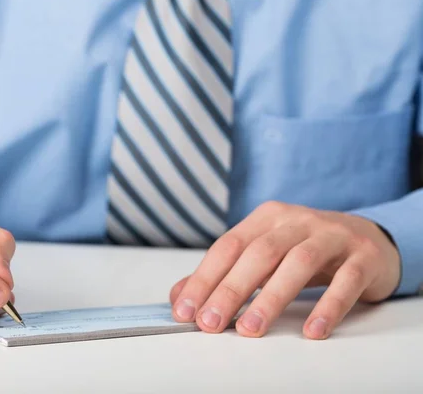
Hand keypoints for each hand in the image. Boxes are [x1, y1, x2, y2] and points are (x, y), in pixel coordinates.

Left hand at [169, 201, 399, 338]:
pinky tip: (313, 331)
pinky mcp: (363, 256)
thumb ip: (223, 274)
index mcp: (266, 217)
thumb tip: (181, 297)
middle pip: (259, 253)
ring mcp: (333, 235)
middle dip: (231, 289)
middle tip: (211, 323)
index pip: (228, 246)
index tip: (186, 311)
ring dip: (272, 298)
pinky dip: (329, 306)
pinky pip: (346, 281)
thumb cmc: (305, 249)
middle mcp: (297, 220)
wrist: (368, 239)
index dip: (204, 278)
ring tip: (251, 330)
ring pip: (299, 262)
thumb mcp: (263, 254)